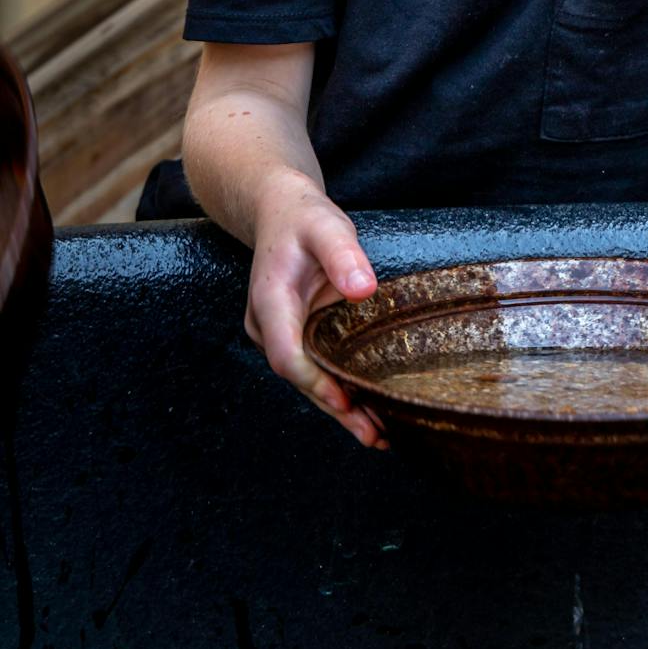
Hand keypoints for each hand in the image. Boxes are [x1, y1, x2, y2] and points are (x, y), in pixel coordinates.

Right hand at [245, 173, 389, 447]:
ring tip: (378, 437)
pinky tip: (366, 410)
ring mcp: (280, 334)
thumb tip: (363, 289)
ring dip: (340, 408)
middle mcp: (269, 325)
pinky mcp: (297, 335)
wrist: (280, 212)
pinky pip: (317, 367)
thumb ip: (342, 254)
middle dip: (335, 407)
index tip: (344, 399)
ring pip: (309, 378)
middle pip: (300, 377)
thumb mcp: (324, 224)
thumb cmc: (302, 218)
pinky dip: (340, 389)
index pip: (285, 353)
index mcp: (270, 301)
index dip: (314, 380)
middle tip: (374, 434)